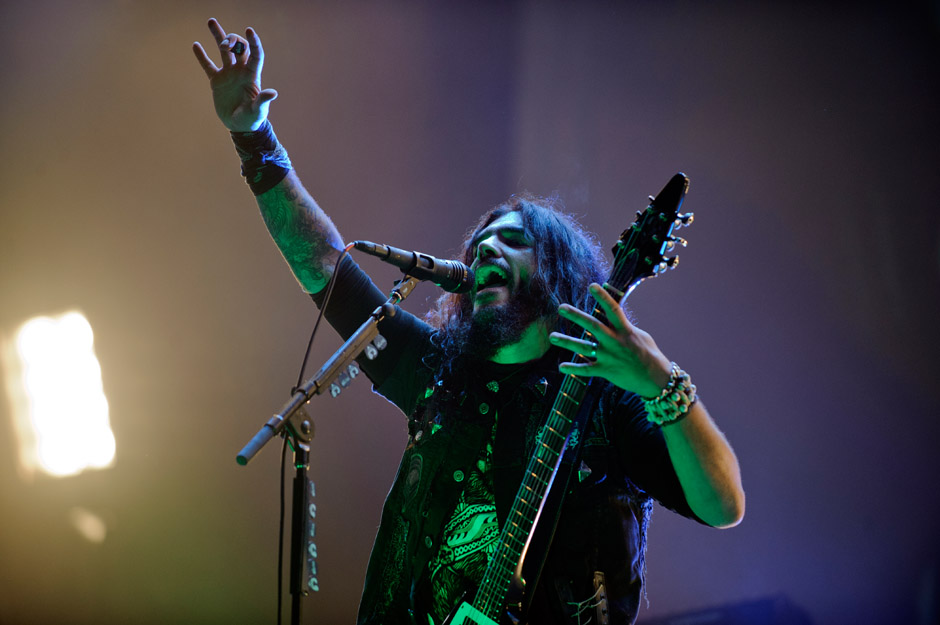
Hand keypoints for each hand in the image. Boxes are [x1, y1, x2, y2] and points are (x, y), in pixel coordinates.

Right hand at [192, 18, 277, 131]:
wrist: (239, 127)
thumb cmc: (252, 119)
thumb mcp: (258, 111)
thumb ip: (263, 101)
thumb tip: (272, 92)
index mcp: (252, 75)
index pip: (255, 54)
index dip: (253, 42)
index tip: (249, 30)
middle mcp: (240, 71)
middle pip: (239, 48)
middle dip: (233, 41)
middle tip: (225, 44)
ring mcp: (228, 74)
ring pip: (223, 51)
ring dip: (218, 36)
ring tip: (211, 21)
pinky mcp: (217, 81)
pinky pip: (208, 65)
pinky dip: (201, 56)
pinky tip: (195, 45)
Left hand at [550, 283, 672, 396]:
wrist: (655, 378)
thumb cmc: (649, 354)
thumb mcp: (640, 335)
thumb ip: (624, 327)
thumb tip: (615, 317)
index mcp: (625, 330)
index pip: (613, 309)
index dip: (603, 297)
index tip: (592, 285)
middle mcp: (614, 342)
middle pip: (592, 325)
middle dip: (576, 316)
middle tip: (561, 308)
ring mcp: (608, 356)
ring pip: (583, 348)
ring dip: (567, 341)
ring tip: (552, 337)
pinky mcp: (606, 371)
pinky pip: (586, 370)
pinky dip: (573, 369)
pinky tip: (561, 367)